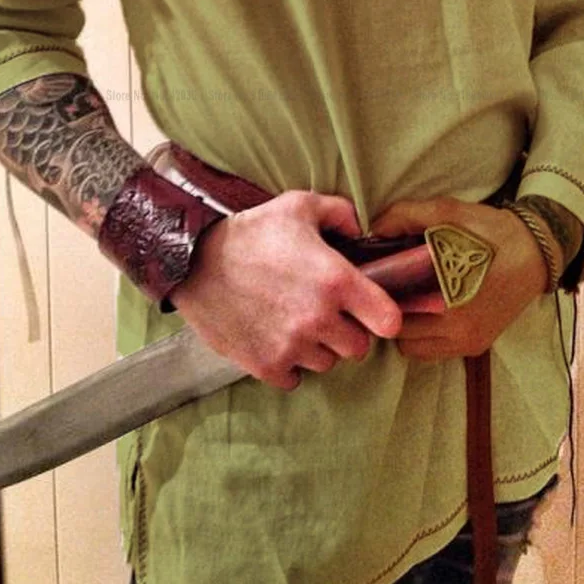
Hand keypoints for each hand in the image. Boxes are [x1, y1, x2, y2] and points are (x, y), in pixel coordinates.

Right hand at [174, 190, 402, 389]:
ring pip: (326, 363)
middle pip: (358, 347)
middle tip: (325, 312)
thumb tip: (361, 230)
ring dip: (317, 347)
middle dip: (346, 331)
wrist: (195, 262)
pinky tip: (276, 337)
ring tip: (295, 321)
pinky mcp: (266, 365)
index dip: (383, 315)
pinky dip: (289, 364)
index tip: (371, 310)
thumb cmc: (251, 232)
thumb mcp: (299, 205)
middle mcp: (319, 318)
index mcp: (336, 280)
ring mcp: (292, 345)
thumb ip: (340, 213)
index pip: (388, 320)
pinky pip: (295, 378)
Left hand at [370, 196, 547, 360]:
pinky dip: (424, 336)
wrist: (536, 251)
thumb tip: (372, 229)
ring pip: (415, 348)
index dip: (380, 293)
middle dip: (391, 311)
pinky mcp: (478, 346)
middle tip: (389, 287)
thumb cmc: (491, 231)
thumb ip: (405, 216)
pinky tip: (427, 308)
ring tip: (408, 298)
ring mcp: (470, 342)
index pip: (394, 311)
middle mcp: (461, 331)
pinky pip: (435, 351)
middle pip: (401, 334)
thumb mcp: (448, 212)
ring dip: (407, 328)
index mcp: (452, 302)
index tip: (376, 278)